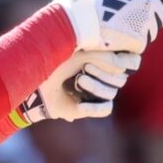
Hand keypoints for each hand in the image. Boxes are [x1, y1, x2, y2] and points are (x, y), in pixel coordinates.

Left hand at [19, 48, 135, 123]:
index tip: (115, 55)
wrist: (35, 81)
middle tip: (85, 68)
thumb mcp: (82, 53)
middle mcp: (100, 75)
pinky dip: (95, 107)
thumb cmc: (57, 61)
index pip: (127, 61)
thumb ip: (107, 55)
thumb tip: (125, 63)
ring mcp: (95, 91)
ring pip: (112, 92)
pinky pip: (105, 109)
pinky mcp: (88, 107)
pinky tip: (80, 104)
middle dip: (104, 73)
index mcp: (101, 58)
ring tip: (78, 81)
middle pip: (120, 78)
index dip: (125, 60)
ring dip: (96, 87)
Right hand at [56, 0, 162, 56]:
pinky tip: (114, 39)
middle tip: (130, 23)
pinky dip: (128, 45)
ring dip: (138, 34)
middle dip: (149, 22)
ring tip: (116, 28)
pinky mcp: (140, 41)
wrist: (81, 19)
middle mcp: (151, 5)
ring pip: (149, 34)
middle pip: (160, 18)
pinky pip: (138, 47)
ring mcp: (146, 24)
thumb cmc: (94, 2)